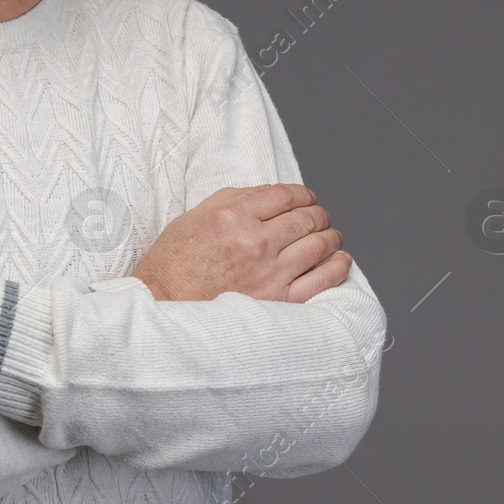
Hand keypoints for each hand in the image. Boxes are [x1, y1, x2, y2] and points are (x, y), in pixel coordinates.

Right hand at [131, 184, 351, 302]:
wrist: (161, 310)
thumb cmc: (172, 264)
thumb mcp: (194, 217)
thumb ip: (234, 200)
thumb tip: (270, 195)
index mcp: (233, 215)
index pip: (285, 195)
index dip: (303, 194)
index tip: (307, 198)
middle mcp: (255, 241)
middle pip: (307, 218)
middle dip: (319, 214)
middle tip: (321, 217)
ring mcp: (269, 273)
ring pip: (319, 245)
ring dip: (332, 237)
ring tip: (332, 236)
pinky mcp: (278, 302)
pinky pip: (322, 280)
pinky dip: (337, 267)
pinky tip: (341, 261)